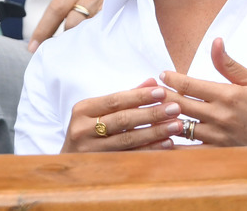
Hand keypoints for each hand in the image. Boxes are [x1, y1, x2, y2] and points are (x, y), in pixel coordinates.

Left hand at [29, 0, 109, 51]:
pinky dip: (102, 39)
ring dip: (84, 41)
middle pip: (72, 22)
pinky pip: (109, 29)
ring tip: (82, 51)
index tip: (33, 46)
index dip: (42, 29)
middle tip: (61, 53)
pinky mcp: (126, 6)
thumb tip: (63, 27)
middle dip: (66, 39)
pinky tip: (101, 46)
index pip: (56, 8)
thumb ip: (78, 0)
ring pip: (89, 28)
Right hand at [60, 78, 183, 152]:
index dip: (139, 96)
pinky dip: (150, 149)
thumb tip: (152, 81)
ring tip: (177, 125)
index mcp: (82, 110)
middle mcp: (83, 129)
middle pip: (123, 119)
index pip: (115, 100)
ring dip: (155, 132)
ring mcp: (91, 149)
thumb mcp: (99, 111)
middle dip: (152, 113)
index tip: (161, 92)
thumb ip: (126, 97)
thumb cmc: (89, 130)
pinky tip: (167, 144)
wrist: (69, 161)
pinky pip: (131, 156)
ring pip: (128, 139)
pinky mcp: (101, 165)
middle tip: (175, 108)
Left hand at [160, 38, 246, 145]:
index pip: (188, 85)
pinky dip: (175, 144)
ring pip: (180, 127)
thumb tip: (215, 41)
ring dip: (164, 119)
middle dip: (161, 96)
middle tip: (148, 90)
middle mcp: (220, 116)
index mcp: (228, 95)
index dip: (170, 78)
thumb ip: (229, 64)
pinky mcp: (220, 153)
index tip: (162, 74)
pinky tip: (164, 139)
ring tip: (150, 112)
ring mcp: (218, 137)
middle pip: (179, 105)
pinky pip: (190, 151)